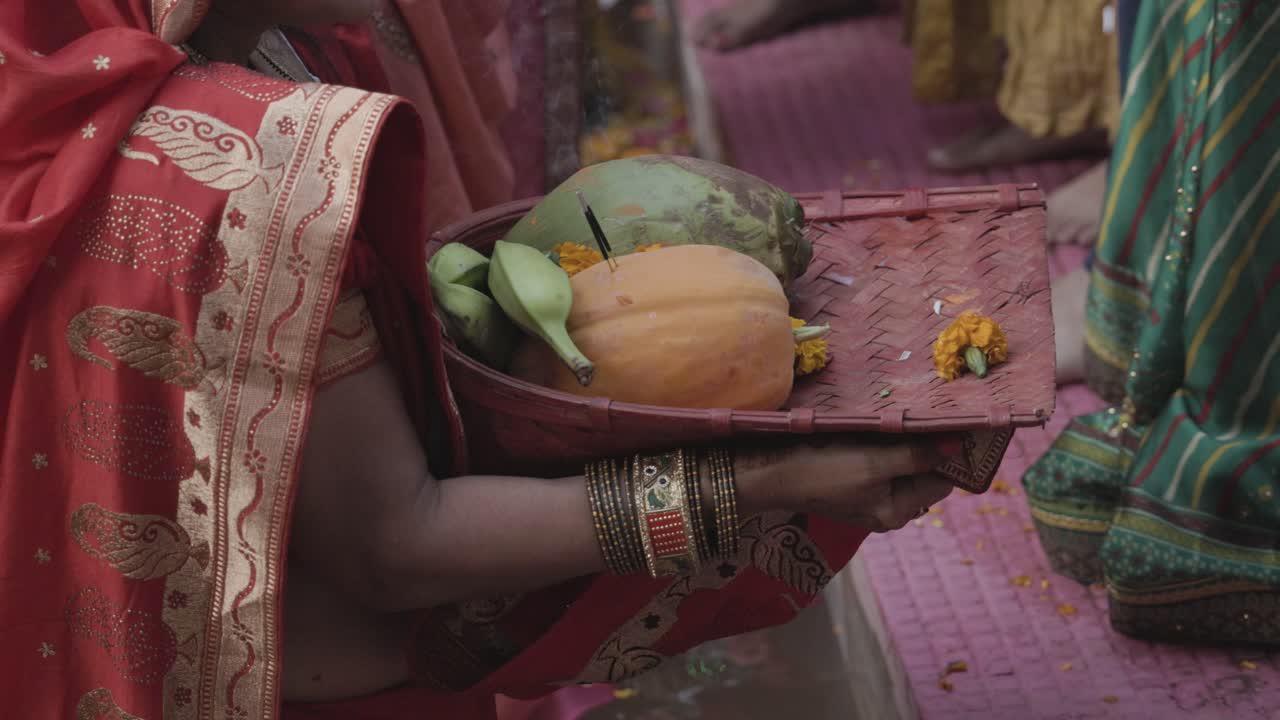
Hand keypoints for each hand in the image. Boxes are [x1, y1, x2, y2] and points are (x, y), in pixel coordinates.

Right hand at [734, 436, 961, 531]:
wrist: (774, 473)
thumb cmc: (825, 470)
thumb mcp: (874, 463)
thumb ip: (917, 456)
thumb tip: (959, 445)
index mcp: (897, 511)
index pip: (942, 480)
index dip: (954, 453)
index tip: (963, 422)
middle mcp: (888, 509)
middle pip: (924, 473)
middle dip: (929, 445)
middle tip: (933, 412)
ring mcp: (871, 497)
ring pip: (904, 465)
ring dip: (907, 442)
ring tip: (907, 417)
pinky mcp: (854, 483)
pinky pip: (884, 462)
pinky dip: (887, 445)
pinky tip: (881, 428)